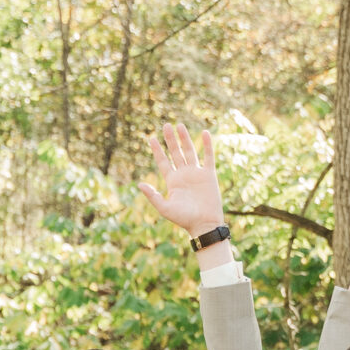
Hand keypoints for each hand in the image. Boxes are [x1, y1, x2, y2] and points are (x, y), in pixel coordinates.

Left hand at [140, 122, 224, 240]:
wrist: (204, 224)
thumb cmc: (184, 219)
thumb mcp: (165, 208)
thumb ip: (153, 196)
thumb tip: (140, 184)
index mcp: (172, 181)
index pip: (163, 161)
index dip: (157, 150)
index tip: (150, 138)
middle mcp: (183, 175)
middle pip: (175, 153)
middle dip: (170, 139)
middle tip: (165, 125)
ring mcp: (196, 173)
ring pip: (190, 151)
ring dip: (185, 138)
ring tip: (179, 125)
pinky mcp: (209, 175)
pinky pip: (208, 157)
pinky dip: (207, 145)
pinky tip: (205, 133)